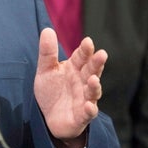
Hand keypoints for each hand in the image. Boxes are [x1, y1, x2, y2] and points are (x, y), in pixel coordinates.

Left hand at [34, 28, 106, 147]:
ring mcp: (84, 99)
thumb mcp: (45, 70)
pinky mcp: (81, 116)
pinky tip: (89, 105)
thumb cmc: (51, 91)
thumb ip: (47, 52)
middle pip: (91, 71)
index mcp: (74, 69)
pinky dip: (90, 110)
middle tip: (101, 54)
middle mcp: (82, 82)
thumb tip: (47, 29)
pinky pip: (88, 113)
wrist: (48, 117)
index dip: (85, 50)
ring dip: (94, 86)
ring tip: (93, 79)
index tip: (88, 41)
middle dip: (96, 64)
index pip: (81, 57)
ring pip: (93, 92)